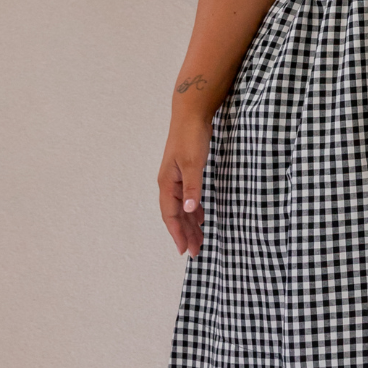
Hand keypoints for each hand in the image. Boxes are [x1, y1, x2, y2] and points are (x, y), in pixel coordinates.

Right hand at [158, 116, 211, 257]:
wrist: (191, 115)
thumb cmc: (191, 137)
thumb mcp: (193, 163)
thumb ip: (192, 188)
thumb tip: (189, 210)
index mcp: (167, 183)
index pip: (171, 215)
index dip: (177, 233)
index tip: (184, 250)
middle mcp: (168, 184)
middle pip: (175, 215)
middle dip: (185, 234)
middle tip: (195, 252)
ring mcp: (176, 178)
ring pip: (182, 208)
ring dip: (190, 224)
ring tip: (199, 240)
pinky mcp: (185, 173)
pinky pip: (187, 198)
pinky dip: (194, 210)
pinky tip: (201, 218)